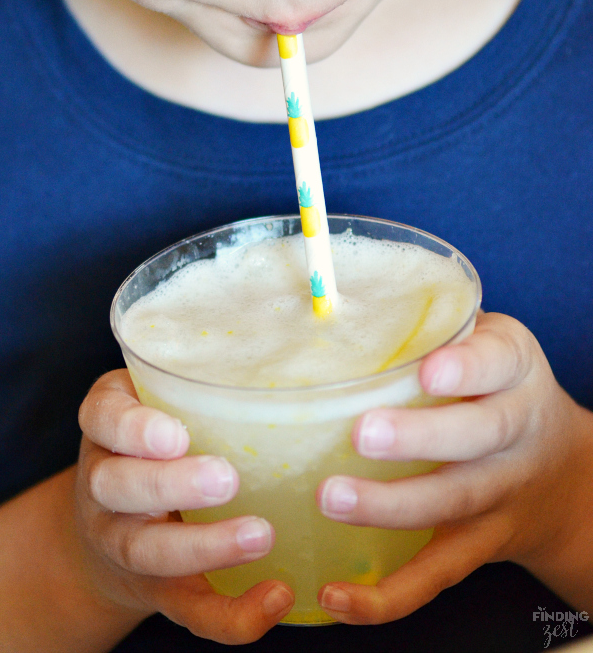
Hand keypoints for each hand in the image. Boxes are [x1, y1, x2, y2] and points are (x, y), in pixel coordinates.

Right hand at [74, 370, 293, 643]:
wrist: (112, 523)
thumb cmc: (158, 439)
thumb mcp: (159, 395)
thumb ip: (203, 376)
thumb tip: (303, 344)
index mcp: (108, 426)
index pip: (103, 418)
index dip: (133, 429)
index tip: (175, 434)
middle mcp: (106, 485)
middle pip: (118, 487)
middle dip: (169, 485)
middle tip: (226, 477)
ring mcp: (127, 543)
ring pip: (149, 553)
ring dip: (205, 548)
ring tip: (261, 535)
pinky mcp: (160, 591)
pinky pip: (190, 609)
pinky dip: (233, 615)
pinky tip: (275, 598)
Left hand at [314, 311, 592, 624]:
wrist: (563, 472)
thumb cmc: (493, 386)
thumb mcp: (484, 340)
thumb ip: (428, 324)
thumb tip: (332, 300)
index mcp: (512, 370)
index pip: (498, 363)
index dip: (467, 367)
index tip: (429, 368)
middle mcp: (514, 433)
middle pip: (476, 437)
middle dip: (421, 438)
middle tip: (363, 433)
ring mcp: (497, 495)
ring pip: (451, 505)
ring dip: (391, 508)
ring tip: (333, 498)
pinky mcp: (476, 546)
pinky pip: (434, 576)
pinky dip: (387, 595)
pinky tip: (338, 595)